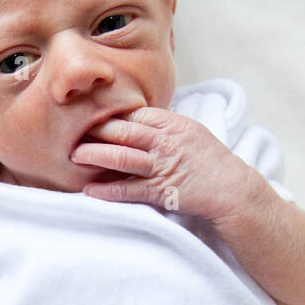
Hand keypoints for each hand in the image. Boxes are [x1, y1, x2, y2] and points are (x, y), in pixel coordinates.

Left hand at [70, 106, 250, 220]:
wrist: (234, 190)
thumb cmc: (211, 163)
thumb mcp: (190, 134)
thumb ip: (164, 128)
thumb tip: (136, 122)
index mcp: (174, 124)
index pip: (136, 113)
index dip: (111, 114)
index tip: (89, 113)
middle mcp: (167, 141)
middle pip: (125, 130)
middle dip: (96, 129)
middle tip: (70, 129)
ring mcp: (164, 166)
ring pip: (123, 157)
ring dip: (95, 155)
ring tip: (74, 155)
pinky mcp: (163, 191)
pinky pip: (130, 189)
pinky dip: (108, 190)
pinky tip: (90, 190)